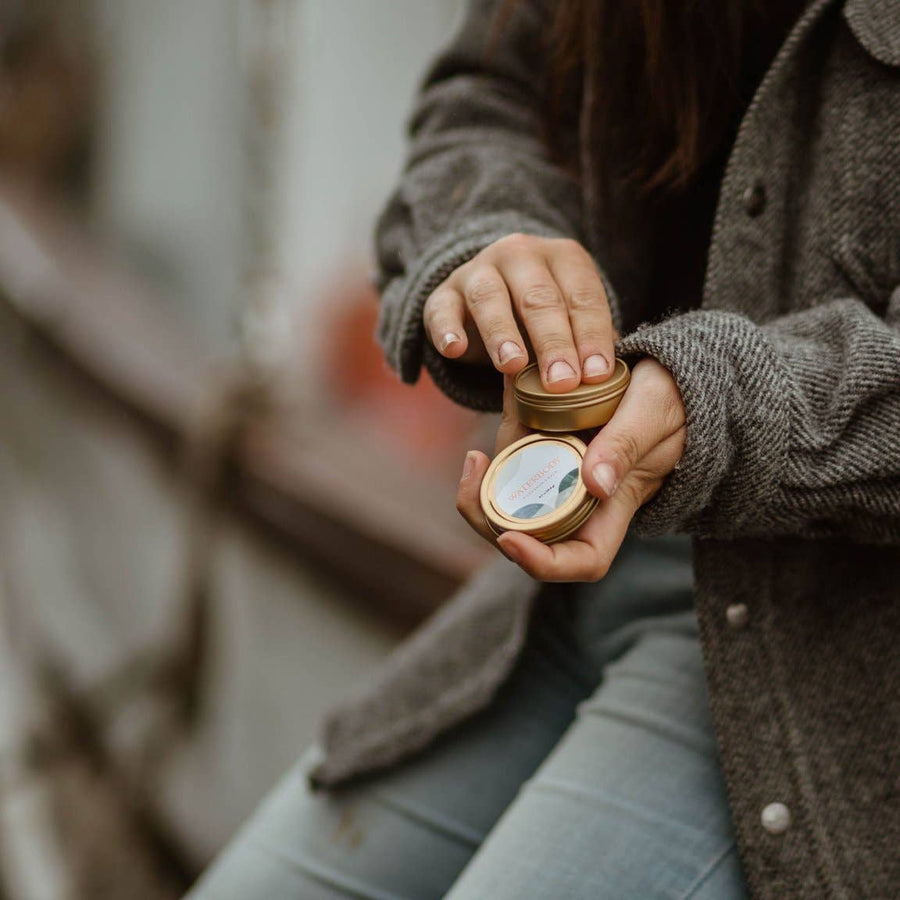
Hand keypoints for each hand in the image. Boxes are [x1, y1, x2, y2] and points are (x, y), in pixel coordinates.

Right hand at [424, 234, 615, 391]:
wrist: (484, 294)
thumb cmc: (540, 316)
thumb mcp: (570, 317)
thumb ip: (587, 341)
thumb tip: (608, 381)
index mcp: (563, 258)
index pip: (581, 296)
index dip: (591, 336)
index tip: (596, 375)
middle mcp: (520, 255)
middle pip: (539, 297)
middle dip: (553, 342)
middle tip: (562, 383)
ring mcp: (478, 271)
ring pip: (490, 298)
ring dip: (502, 333)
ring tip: (513, 366)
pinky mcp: (442, 294)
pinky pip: (442, 309)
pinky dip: (447, 329)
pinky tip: (454, 350)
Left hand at [457, 358, 685, 580]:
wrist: (665, 376)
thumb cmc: (672, 401)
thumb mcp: (655, 411)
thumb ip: (627, 444)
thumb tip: (594, 483)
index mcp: (614, 508)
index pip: (583, 560)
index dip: (543, 563)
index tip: (510, 540)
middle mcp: (579, 502)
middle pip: (529, 539)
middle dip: (491, 523)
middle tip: (476, 482)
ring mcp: (557, 479)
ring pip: (510, 504)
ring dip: (484, 491)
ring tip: (474, 461)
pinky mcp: (542, 452)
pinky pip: (510, 464)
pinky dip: (495, 453)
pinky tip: (485, 430)